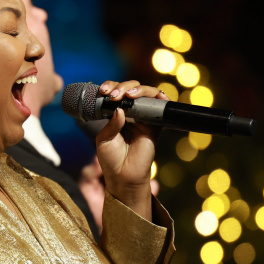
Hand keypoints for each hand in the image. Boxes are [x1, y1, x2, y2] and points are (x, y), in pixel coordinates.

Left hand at [94, 80, 164, 216]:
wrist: (123, 177)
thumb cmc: (111, 159)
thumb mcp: (104, 139)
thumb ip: (112, 123)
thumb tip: (120, 108)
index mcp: (115, 114)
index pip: (116, 93)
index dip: (111, 87)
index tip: (103, 91)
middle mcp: (131, 113)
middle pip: (132, 89)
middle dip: (123, 87)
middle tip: (114, 95)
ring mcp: (144, 119)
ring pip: (146, 94)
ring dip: (138, 90)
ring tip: (128, 95)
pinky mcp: (155, 126)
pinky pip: (161, 108)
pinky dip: (159, 98)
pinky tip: (152, 96)